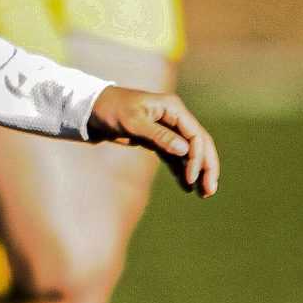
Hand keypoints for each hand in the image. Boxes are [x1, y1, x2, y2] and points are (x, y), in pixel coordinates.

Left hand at [88, 86, 218, 196]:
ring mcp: (168, 128)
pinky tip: (185, 187)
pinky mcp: (158, 139)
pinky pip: (174, 156)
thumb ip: (159, 136)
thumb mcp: (133, 122)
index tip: (191, 178)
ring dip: (196, 172)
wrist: (93, 109)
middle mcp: (175, 117)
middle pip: (199, 144)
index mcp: (173, 108)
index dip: (197, 158)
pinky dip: (180, 171)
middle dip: (206, 168)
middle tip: (209, 192)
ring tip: (201, 194)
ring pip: (189, 152)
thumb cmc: (112, 110)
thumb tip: (184, 150)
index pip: (196, 135)